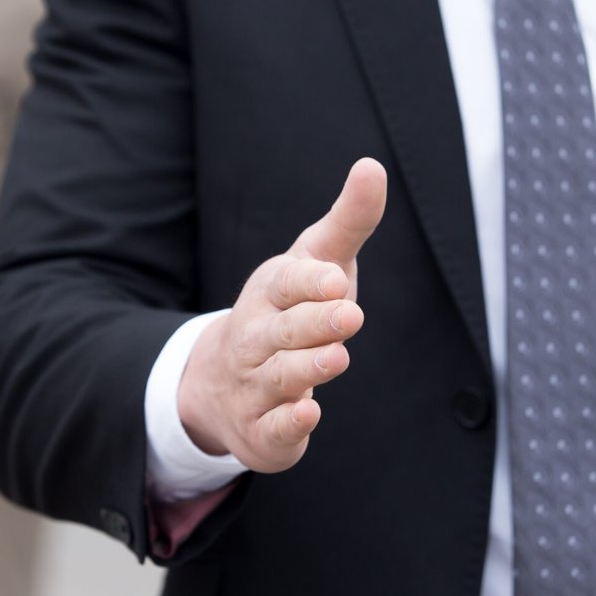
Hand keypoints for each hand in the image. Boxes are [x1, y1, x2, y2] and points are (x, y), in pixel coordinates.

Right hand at [177, 158, 386, 473]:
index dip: (310, 281)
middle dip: (313, 323)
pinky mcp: (262, 430)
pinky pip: (271, 428)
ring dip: (305, 367)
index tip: (337, 278)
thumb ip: (349, 220)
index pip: (287, 283)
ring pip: (276, 376)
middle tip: (350, 313)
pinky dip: (288, 422)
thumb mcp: (317, 262)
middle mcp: (255, 337)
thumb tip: (372, 165)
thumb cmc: (289, 310)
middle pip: (281, 330)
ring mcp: (254, 385)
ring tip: (338, 357)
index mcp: (271, 293)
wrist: (222, 382)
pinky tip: (309, 412)